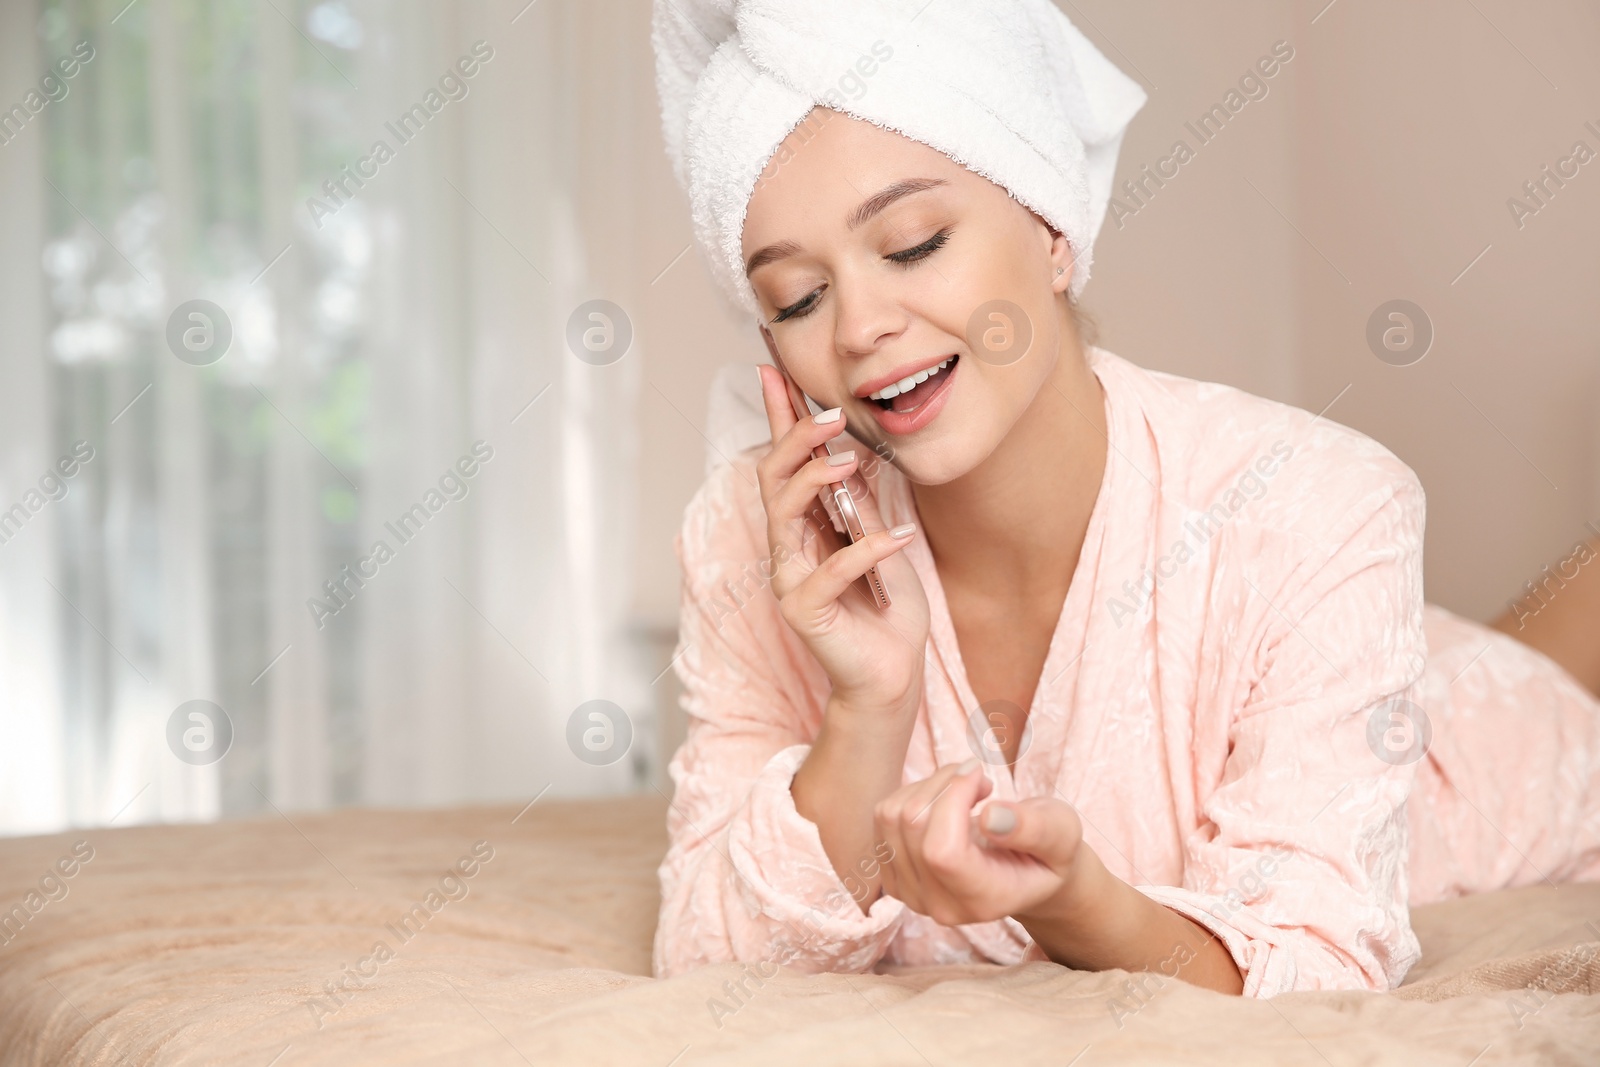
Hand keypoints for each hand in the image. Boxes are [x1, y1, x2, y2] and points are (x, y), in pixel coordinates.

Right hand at [755, 362, 931, 720]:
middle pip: (772, 479)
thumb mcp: (879, 541)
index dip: (776, 418)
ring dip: (816, 481)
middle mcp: (787, 548)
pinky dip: (865, 551)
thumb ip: (859, 504)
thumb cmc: (884, 611)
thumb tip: (851, 450)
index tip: (773, 370)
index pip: (784, 463)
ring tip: (852, 461)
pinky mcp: (805, 612)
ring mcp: (790, 580)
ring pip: (782, 515)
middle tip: (832, 414)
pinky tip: (898, 539)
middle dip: (795, 440)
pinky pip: (828, 572)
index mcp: (802, 527)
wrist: (890, 676)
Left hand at [874, 759, 1086, 925]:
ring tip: (965, 789)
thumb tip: (991, 817)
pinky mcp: (893, 875)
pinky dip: (911, 794)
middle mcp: (940, 906)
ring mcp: (911, 894)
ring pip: (892, 816)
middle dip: (945, 783)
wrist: (1029, 874)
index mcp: (983, 901)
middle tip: (979, 777)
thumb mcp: (1061, 833)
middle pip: (913, 825)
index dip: (953, 799)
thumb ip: (1034, 828)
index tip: (982, 776)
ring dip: (928, 785)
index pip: (942, 851)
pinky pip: (882, 817)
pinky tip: (944, 803)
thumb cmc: (1048, 850)